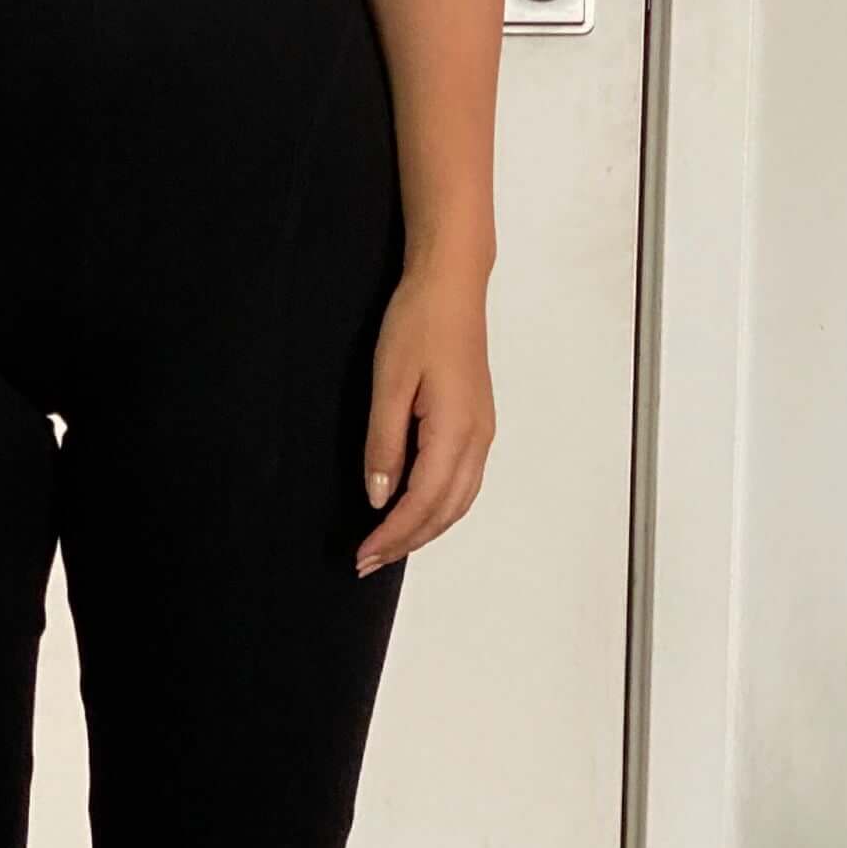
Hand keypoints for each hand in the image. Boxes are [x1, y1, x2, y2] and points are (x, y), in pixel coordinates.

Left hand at [356, 259, 493, 575]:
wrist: (452, 287)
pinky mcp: (478, 424)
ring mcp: (482, 432)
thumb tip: (378, 496)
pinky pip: (464, 483)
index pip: (421, 501)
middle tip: (368, 561)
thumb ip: (383, 444)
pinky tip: (416, 512)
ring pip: (459, 502)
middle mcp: (477, 438)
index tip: (363, 554)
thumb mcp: (388, 383)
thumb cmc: (419, 324)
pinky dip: (440, 508)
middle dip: (406, 542)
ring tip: (389, 546)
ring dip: (425, 530)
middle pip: (445, 511)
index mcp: (454, 430)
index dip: (392, 534)